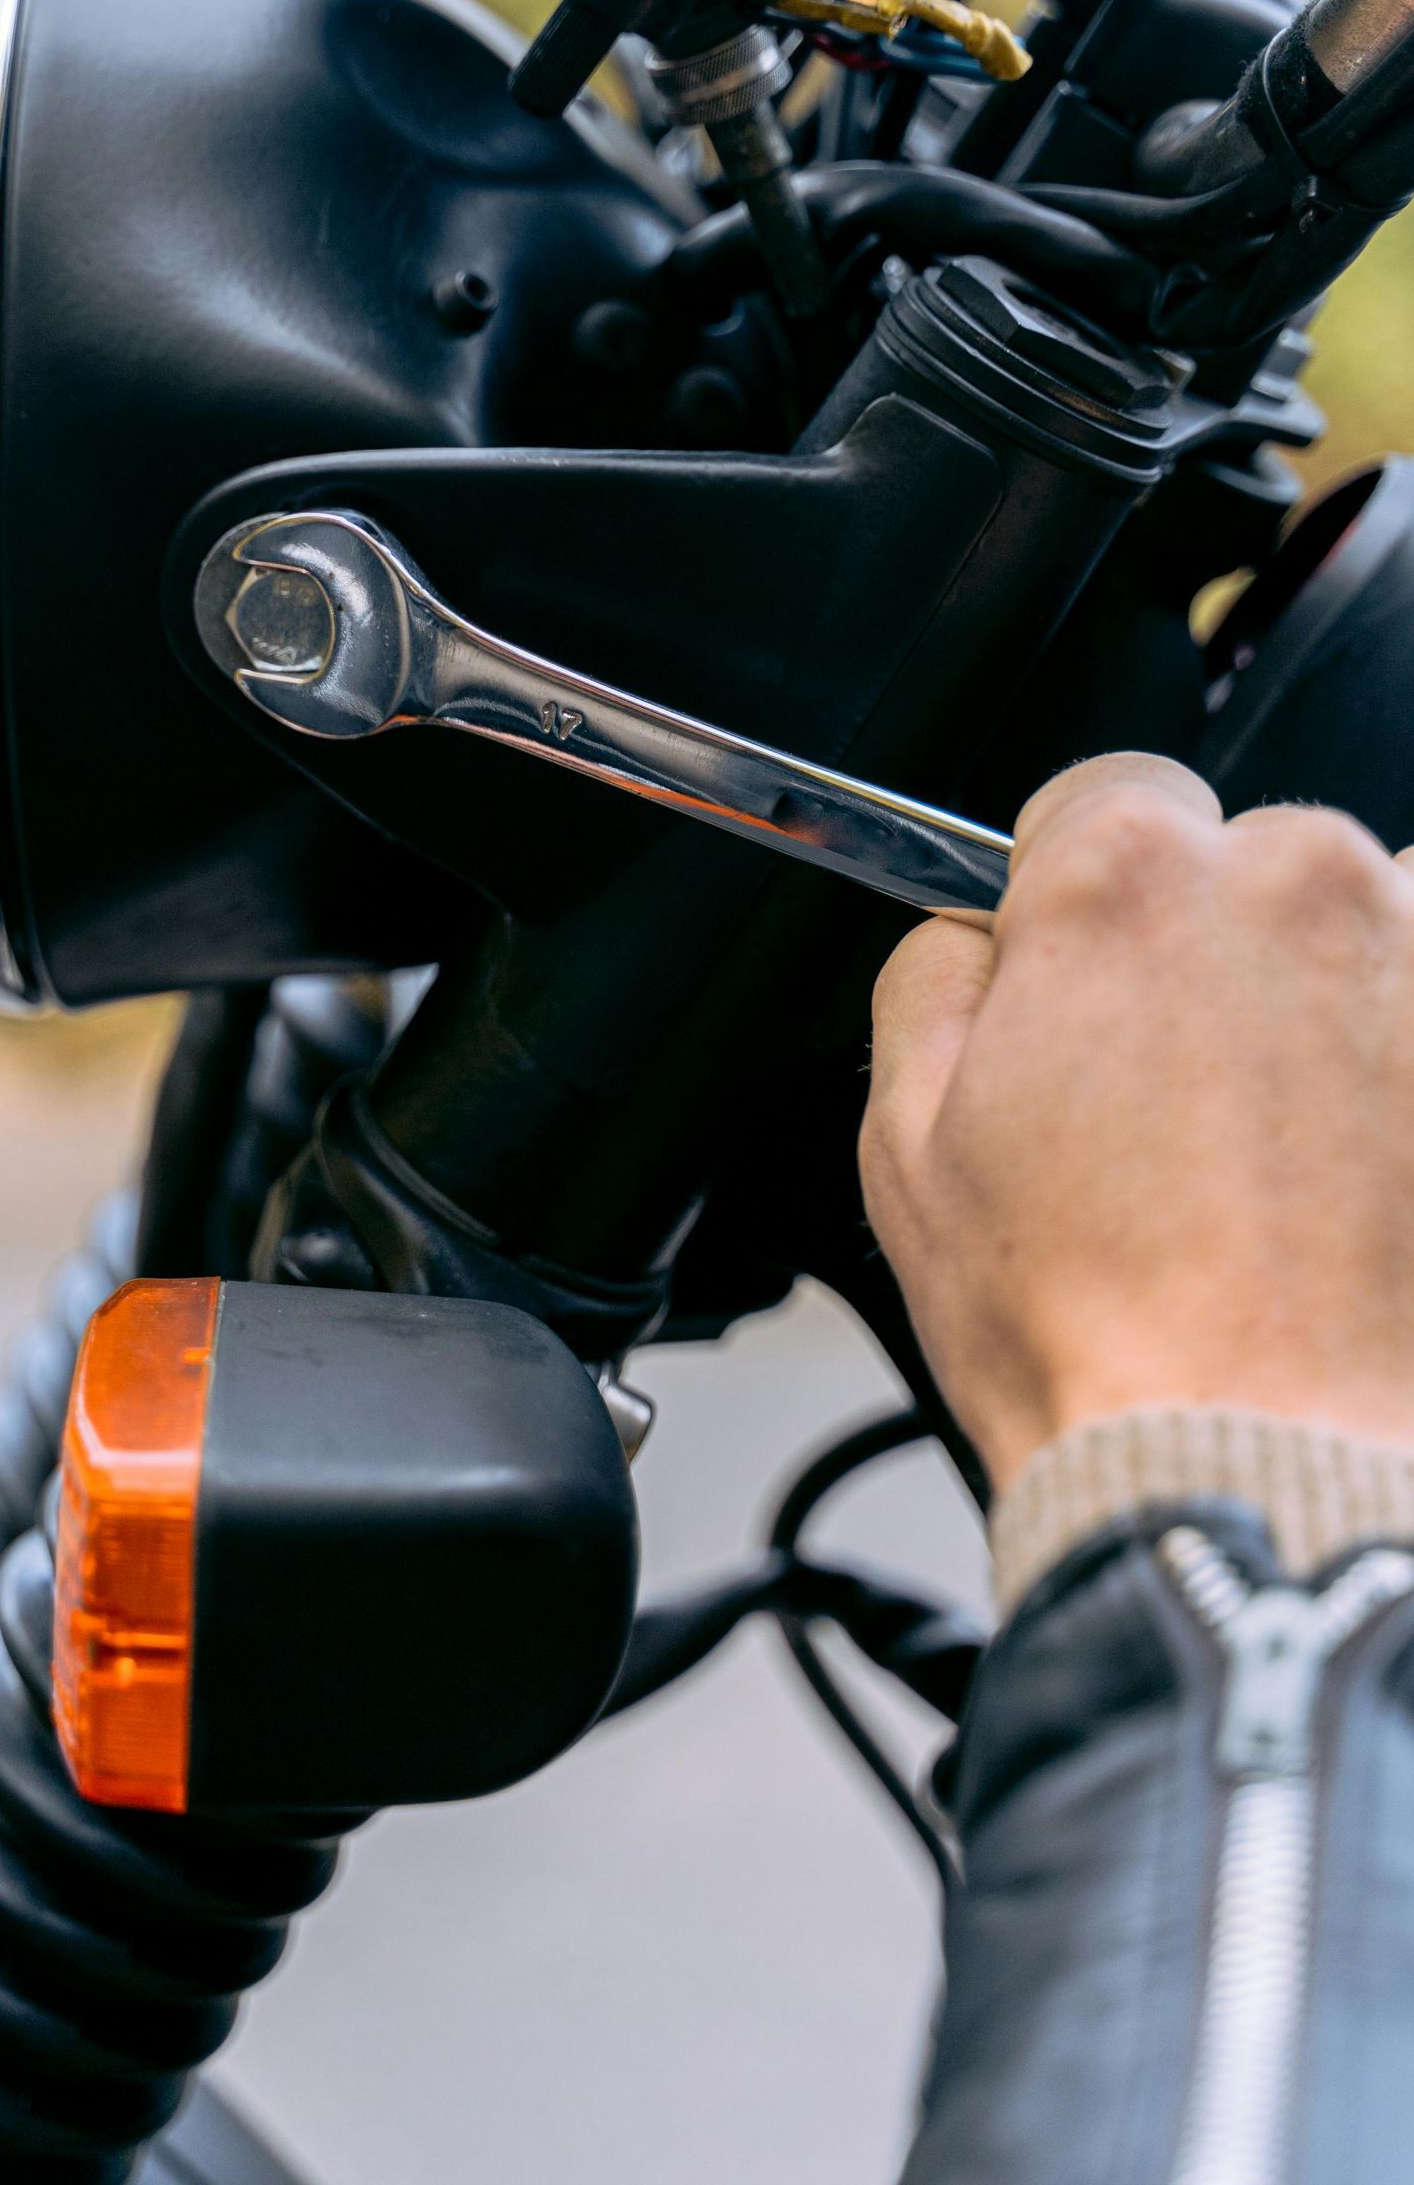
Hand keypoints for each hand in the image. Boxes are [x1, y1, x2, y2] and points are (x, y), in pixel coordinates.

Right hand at [860, 753, 1413, 1489]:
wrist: (1262, 1473)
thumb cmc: (1098, 1336)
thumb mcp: (902, 1144)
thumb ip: (930, 980)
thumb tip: (972, 941)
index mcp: (1131, 879)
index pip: (1106, 792)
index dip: (1076, 893)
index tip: (1084, 970)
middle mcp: (1300, 886)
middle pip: (1249, 859)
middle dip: (1210, 954)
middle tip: (1173, 1105)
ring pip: (1367, 928)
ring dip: (1329, 1002)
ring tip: (1280, 1158)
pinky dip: (1399, 1066)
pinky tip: (1359, 1173)